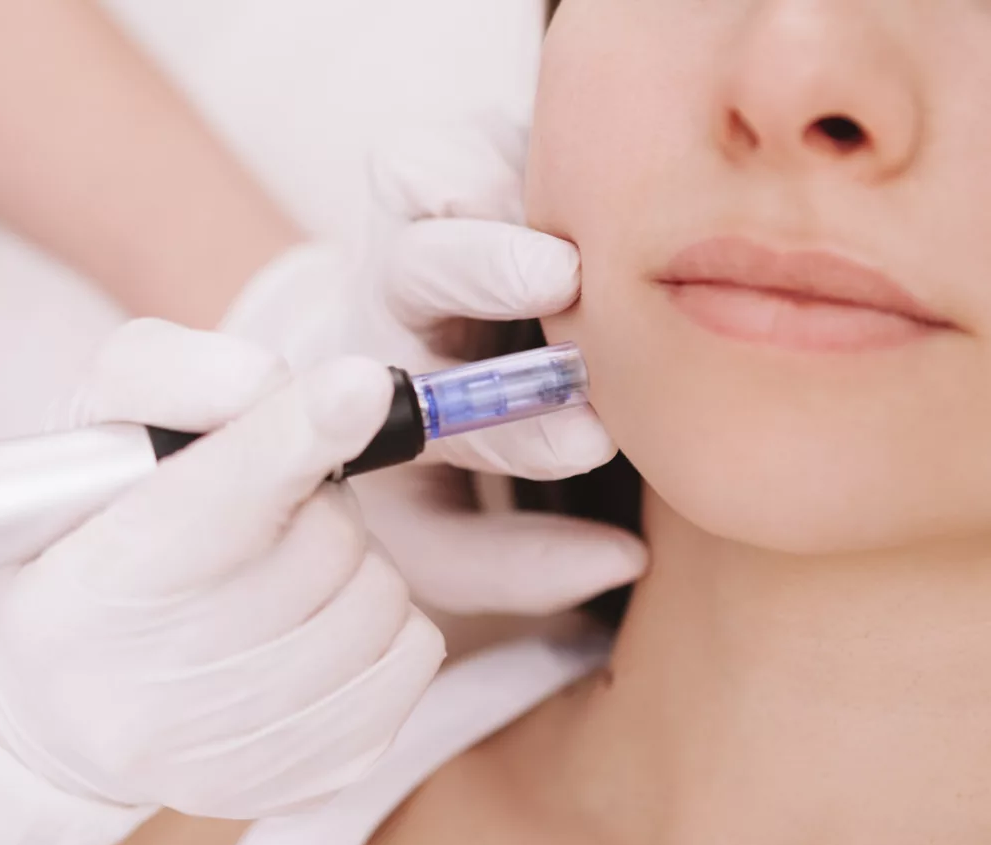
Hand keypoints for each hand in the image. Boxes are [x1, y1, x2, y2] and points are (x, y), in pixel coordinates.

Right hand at [0, 320, 444, 818]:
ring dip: (353, 565)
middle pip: (325, 542)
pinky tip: (321, 624)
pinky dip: (385, 623)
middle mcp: (157, 694)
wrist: (74, 703)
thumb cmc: (93, 545)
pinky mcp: (315, 777)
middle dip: (317, 505)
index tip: (363, 386)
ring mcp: (242, 752)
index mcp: (95, 589)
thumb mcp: (100, 437)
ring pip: (380, 599)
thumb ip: (176, 380)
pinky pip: (415, 656)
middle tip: (268, 517)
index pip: (216, 503)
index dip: (295, 438)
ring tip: (284, 576)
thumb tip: (289, 385)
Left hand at [224, 118, 647, 614]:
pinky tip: (581, 173)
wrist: (366, 377)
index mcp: (388, 401)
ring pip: (422, 176)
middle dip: (486, 270)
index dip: (517, 432)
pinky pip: (466, 134)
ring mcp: (412, 227)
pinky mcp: (448, 167)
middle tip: (561, 281)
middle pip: (418, 267)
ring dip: (507, 190)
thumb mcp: (444, 542)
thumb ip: (522, 565)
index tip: (589, 441)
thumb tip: (624, 560)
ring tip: (582, 210)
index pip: (444, 417)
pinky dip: (522, 142)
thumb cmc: (421, 467)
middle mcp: (392, 309)